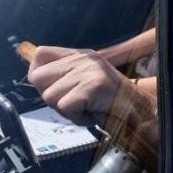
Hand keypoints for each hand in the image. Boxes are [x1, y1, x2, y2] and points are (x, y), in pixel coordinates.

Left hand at [27, 46, 141, 123]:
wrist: (139, 112)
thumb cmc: (108, 103)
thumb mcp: (83, 82)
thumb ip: (61, 76)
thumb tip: (33, 76)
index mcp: (80, 55)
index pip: (40, 55)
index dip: (39, 75)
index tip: (55, 88)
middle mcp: (84, 58)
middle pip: (38, 78)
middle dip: (51, 97)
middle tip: (74, 102)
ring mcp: (90, 70)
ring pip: (50, 96)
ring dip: (67, 110)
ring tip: (86, 107)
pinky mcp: (94, 85)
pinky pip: (65, 106)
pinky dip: (76, 117)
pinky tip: (91, 113)